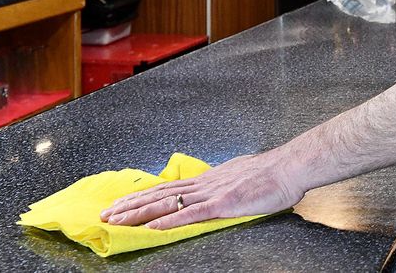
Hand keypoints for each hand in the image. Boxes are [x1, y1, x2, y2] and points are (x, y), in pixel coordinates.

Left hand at [99, 152, 302, 229]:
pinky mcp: (222, 204)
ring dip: (140, 212)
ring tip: (118, 220)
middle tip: (106, 214)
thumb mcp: (241, 175)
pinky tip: (152, 227)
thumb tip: (218, 188)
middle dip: (130, 205)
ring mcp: (212, 193)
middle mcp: (204, 184)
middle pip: (160, 194)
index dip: (143, 196)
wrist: (288, 168)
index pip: (168, 188)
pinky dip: (168, 221)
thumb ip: (225, 183)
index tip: (122, 202)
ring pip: (168, 203)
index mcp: (208, 179)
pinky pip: (190, 215)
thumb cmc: (271, 174)